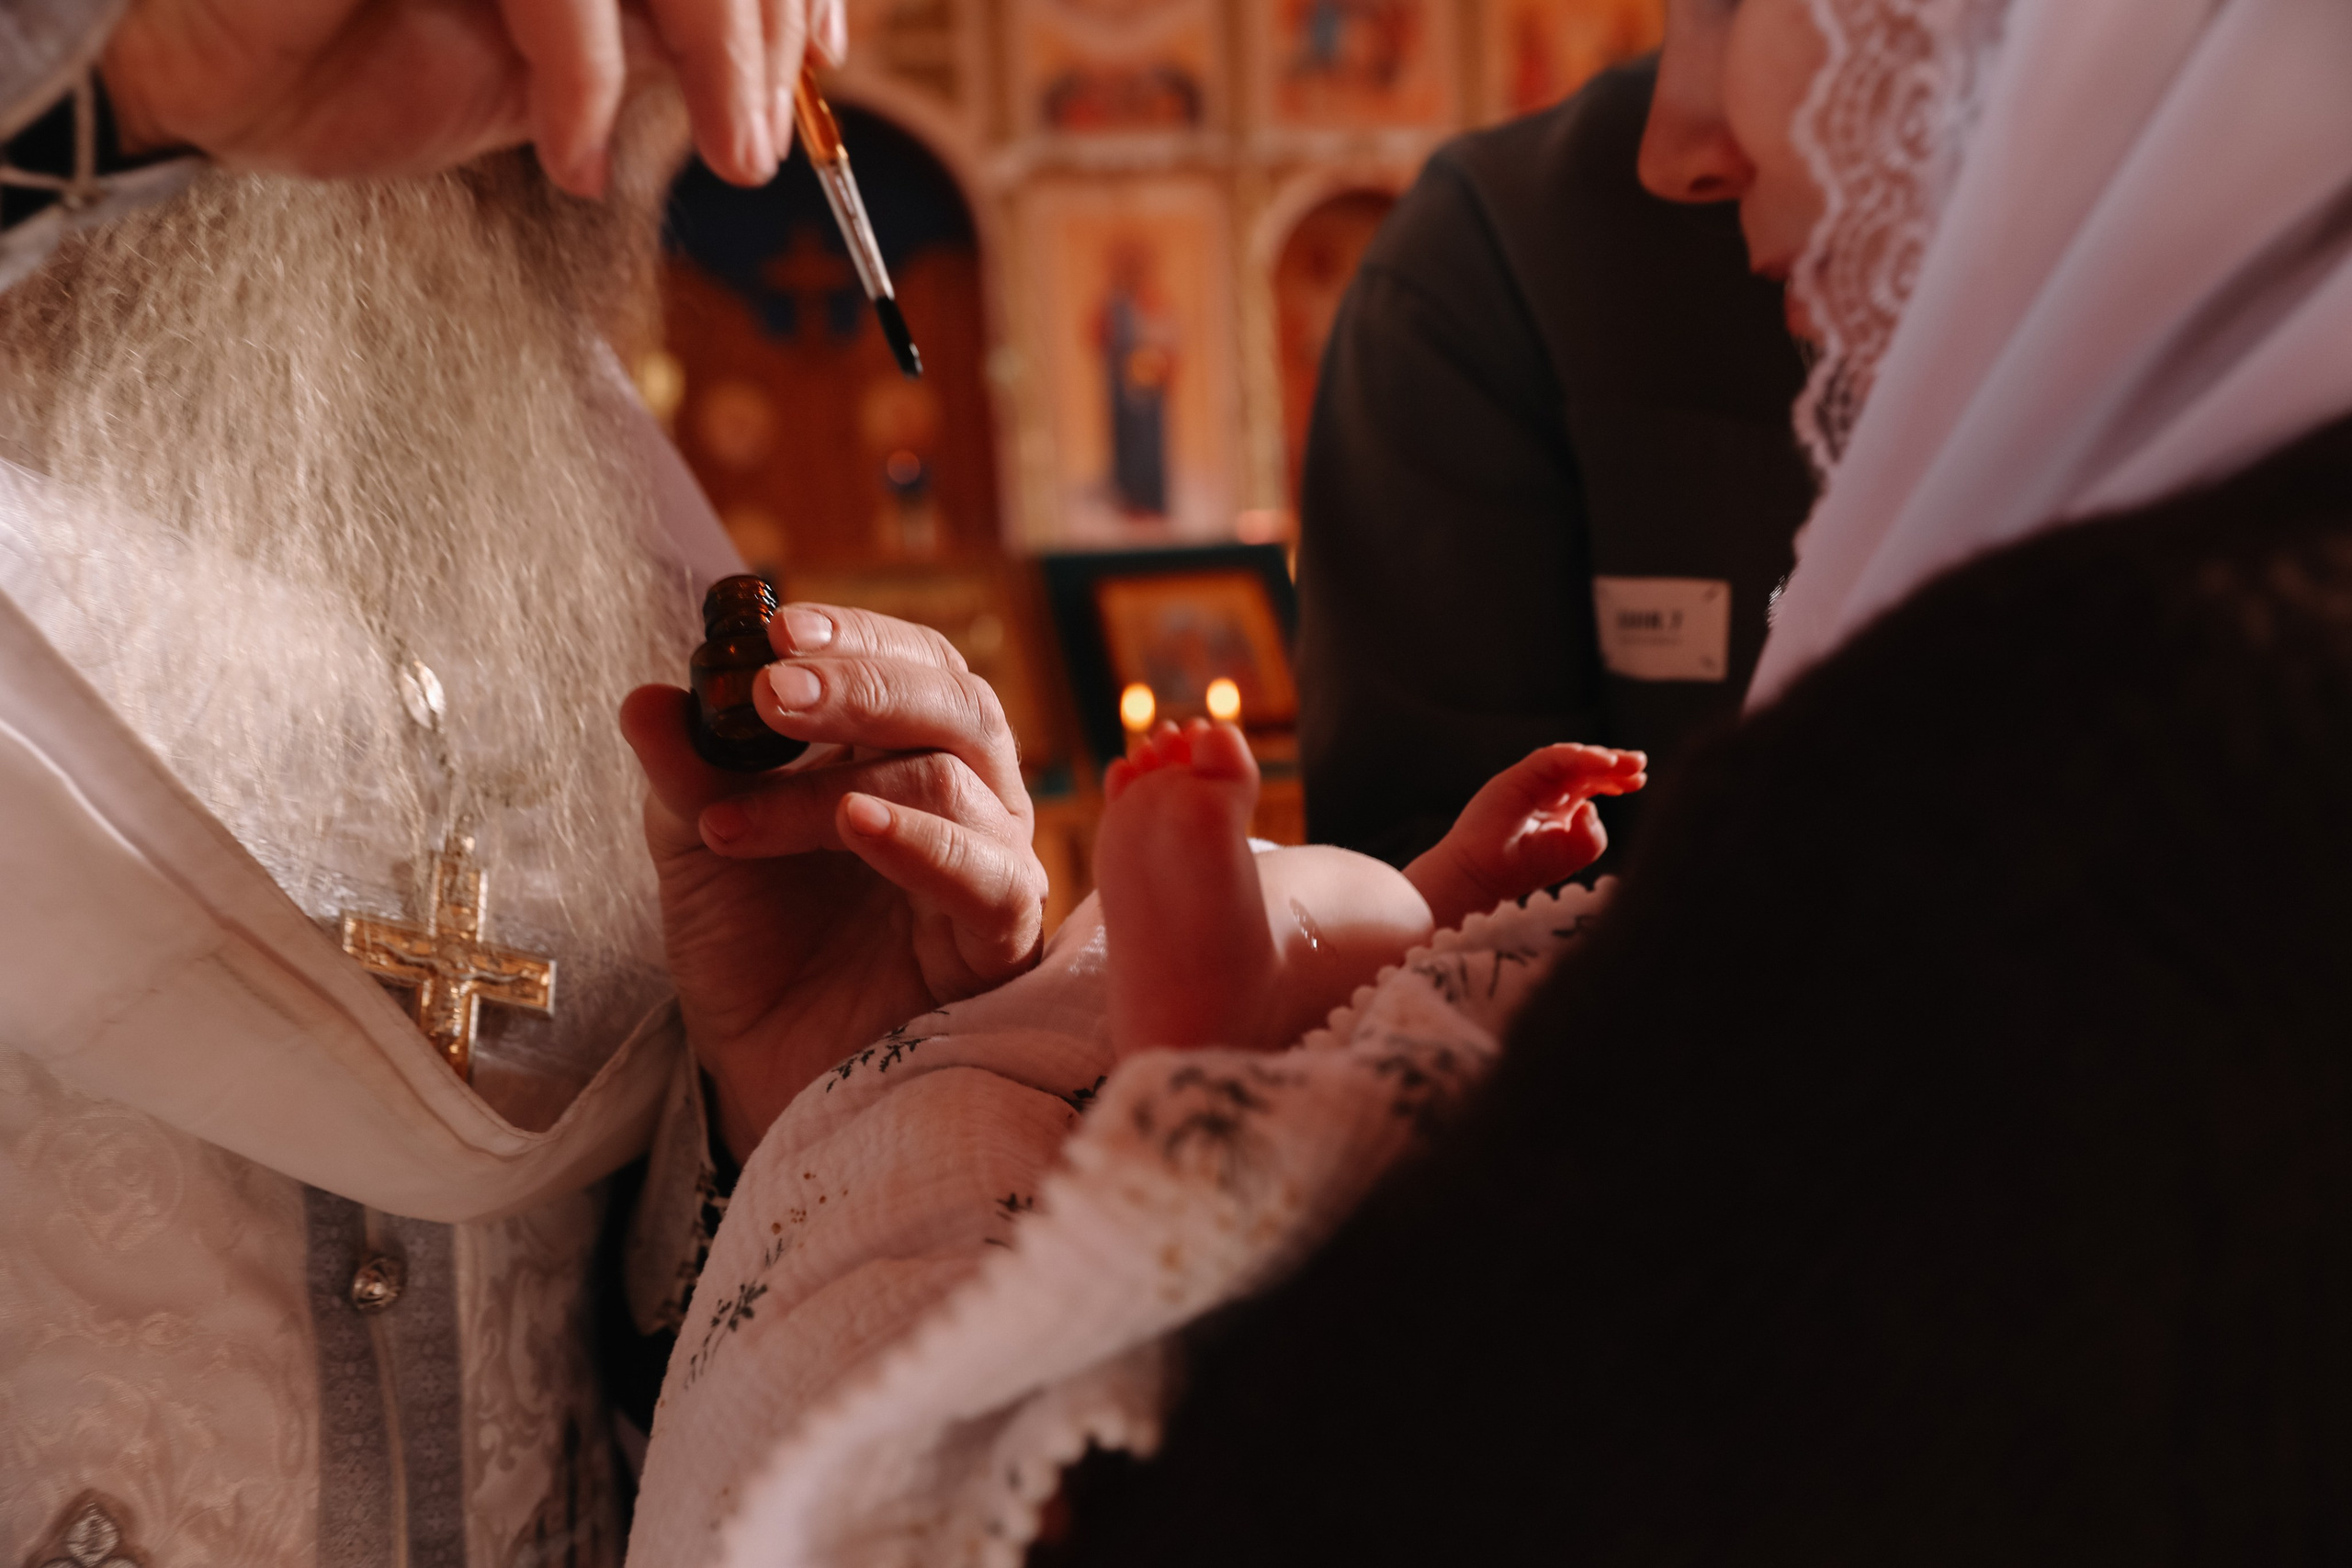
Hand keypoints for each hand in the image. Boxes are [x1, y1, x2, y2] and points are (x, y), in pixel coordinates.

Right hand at [99, 0, 848, 195]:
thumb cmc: (370, 62)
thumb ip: (657, 37)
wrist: (216, 87)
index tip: (823, 63)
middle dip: (763, 29)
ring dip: (717, 52)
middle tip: (767, 142)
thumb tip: (784, 57)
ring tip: (733, 154)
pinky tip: (575, 152)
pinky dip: (587, 74)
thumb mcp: (558, 60)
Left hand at [621, 605, 1046, 1162]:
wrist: (765, 1069)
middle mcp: (967, 792)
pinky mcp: (1001, 938)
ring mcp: (991, 861)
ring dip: (833, 787)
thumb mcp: (696, 842)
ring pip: (952, 778)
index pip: (912, 659)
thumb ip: (685, 769)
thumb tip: (646, 698)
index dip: (854, 634)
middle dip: (859, 684)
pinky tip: (856, 824)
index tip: (776, 625)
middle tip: (770, 692)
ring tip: (736, 817)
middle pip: (954, 700)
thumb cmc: (753, 945)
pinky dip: (922, 840)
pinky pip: (987, 874)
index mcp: (906, 747)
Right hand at [1402, 743, 1647, 931]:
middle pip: (1585, 767)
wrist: (1484, 876)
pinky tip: (1604, 763)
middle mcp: (1546, 791)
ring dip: (1599, 758)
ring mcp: (1530, 781)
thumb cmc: (1523, 869)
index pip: (1591, 784)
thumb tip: (1589, 806)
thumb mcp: (1574, 853)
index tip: (1639, 781)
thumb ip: (1592, 832)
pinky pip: (1552, 758)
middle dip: (1615, 763)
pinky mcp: (1517, 776)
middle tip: (1640, 764)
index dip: (1616, 779)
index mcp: (1559, 809)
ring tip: (1624, 763)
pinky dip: (1579, 757)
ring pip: (1570, 758)